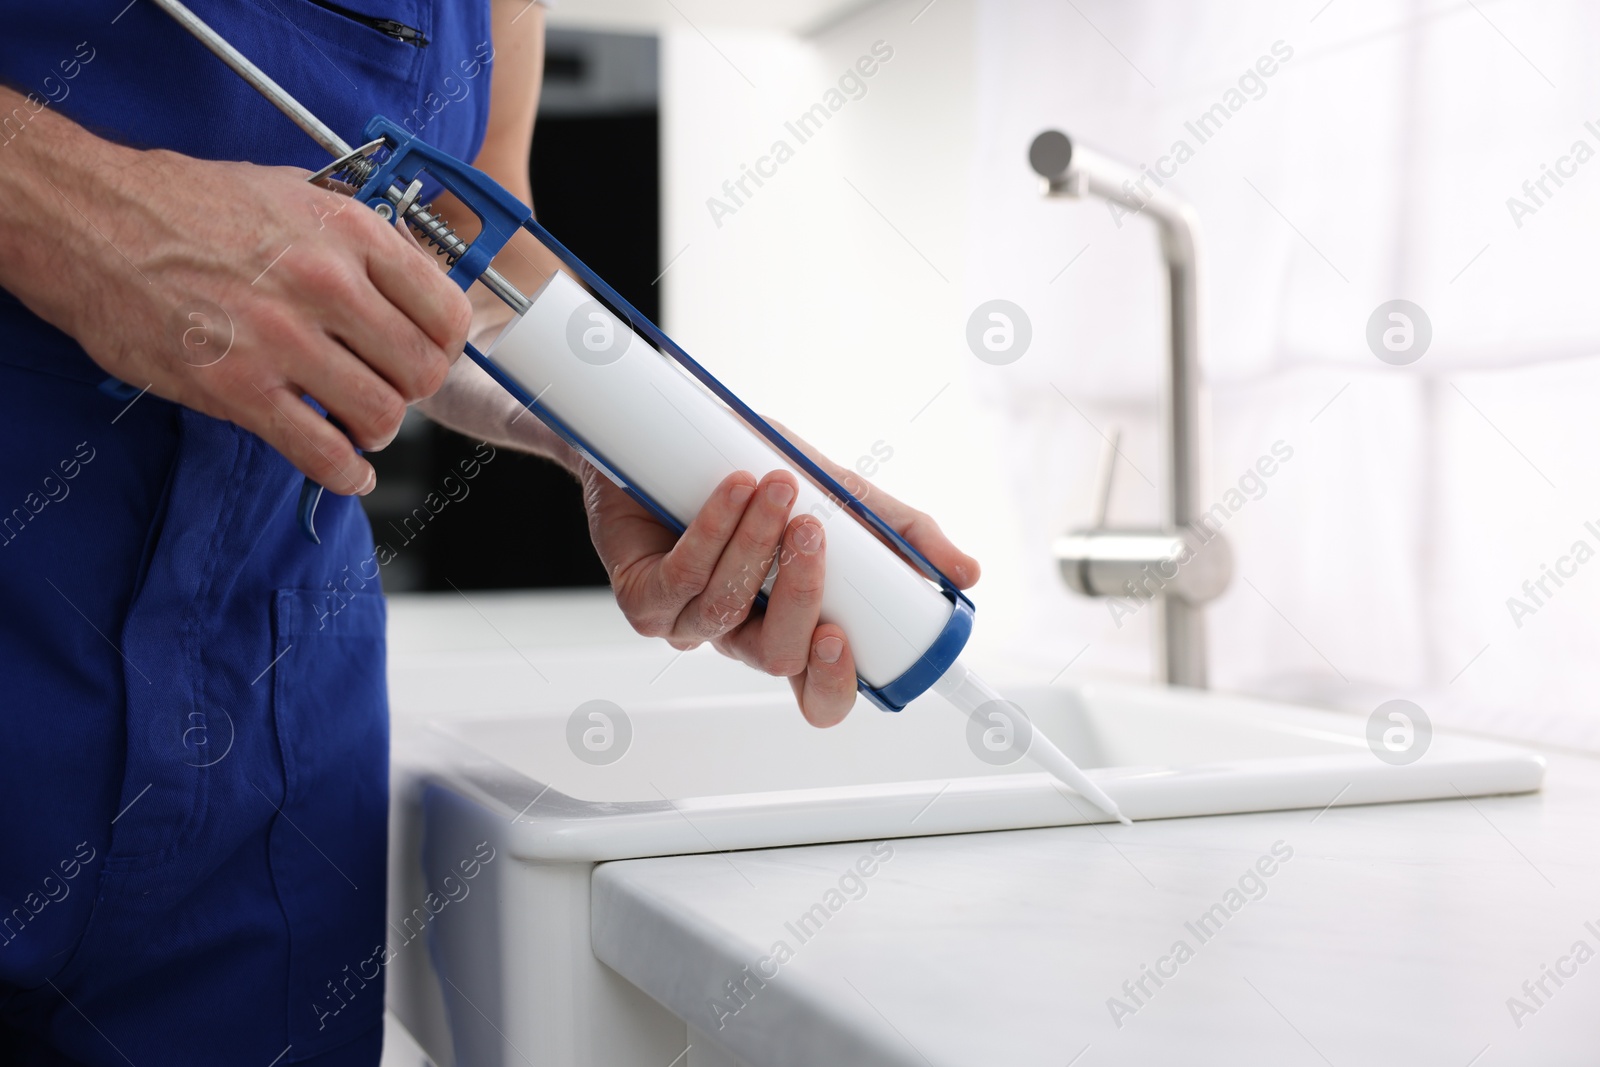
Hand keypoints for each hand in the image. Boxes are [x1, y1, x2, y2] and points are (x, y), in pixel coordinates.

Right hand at [1, 104, 471, 494]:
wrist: (91, 221)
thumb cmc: (187, 205)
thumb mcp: (292, 192)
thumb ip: (357, 238)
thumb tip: (410, 280)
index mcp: (348, 233)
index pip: (445, 310)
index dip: (445, 345)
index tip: (430, 354)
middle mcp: (325, 283)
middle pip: (420, 371)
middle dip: (411, 391)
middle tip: (388, 389)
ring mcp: (282, 339)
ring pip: (381, 416)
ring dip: (376, 431)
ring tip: (357, 424)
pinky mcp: (238, 388)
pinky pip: (322, 453)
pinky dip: (345, 474)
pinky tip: (347, 472)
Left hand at [579, 444, 979, 727]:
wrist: (663, 435)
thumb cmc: (748, 470)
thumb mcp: (839, 494)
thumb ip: (900, 534)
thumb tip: (967, 574)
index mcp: (792, 626)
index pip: (818, 691)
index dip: (833, 684)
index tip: (844, 639)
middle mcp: (741, 633)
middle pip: (778, 656)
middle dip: (800, 596)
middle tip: (814, 533)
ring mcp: (687, 621)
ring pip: (726, 611)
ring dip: (754, 544)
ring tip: (776, 484)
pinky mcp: (641, 598)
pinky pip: (679, 582)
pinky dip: (709, 533)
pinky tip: (729, 489)